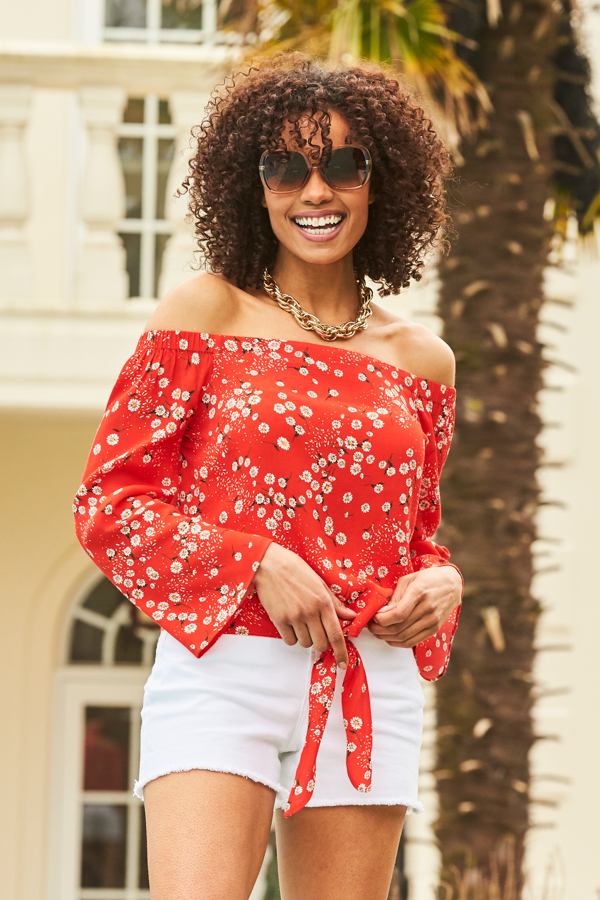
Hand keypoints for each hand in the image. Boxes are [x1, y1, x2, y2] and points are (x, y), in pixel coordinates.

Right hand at [253, 543, 356, 668]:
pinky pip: (289, 641)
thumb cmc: (296, 570)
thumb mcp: (320, 583)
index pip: (336, 634)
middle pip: (320, 644)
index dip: (341, 652)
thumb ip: (335, 603)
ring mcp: (294, 617)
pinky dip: (292, 637)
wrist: (270, 564)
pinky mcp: (279, 620)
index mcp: (323, 602)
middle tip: (316, 633)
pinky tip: (290, 625)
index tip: (343, 663)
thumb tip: (350, 616)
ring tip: (301, 623)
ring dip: (305, 639)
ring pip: (305, 644)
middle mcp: (310, 612)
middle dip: (321, 643)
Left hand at [367, 566, 461, 647]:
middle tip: (370, 626)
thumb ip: (395, 597)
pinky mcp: (434, 629)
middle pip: (399, 628)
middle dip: (380, 630)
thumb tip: (381, 613)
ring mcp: (432, 621)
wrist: (452, 585)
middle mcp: (427, 608)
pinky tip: (390, 637)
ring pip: (404, 637)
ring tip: (377, 632)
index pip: (398, 614)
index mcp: (419, 592)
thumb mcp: (409, 580)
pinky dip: (398, 642)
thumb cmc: (427, 579)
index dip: (382, 620)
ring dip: (387, 637)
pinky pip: (413, 641)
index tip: (373, 617)